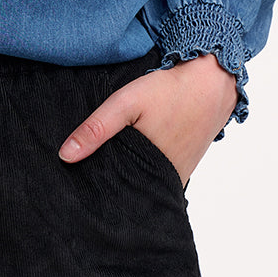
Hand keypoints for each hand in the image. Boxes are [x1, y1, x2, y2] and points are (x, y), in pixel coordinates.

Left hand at [57, 53, 238, 184]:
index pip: (116, 194)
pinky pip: (160, 177)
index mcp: (151, 171)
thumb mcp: (126, 102)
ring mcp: (179, 175)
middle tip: (89, 181)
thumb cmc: (169, 91)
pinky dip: (146, 171)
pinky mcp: (185, 167)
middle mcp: (168, 181)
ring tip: (109, 170)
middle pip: (131, 191)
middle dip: (112, 187)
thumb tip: (65, 156)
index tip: (80, 189)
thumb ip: (96, 128)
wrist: (212, 82)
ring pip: (146, 185)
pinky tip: (133, 159)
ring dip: (129, 179)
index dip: (97, 191)